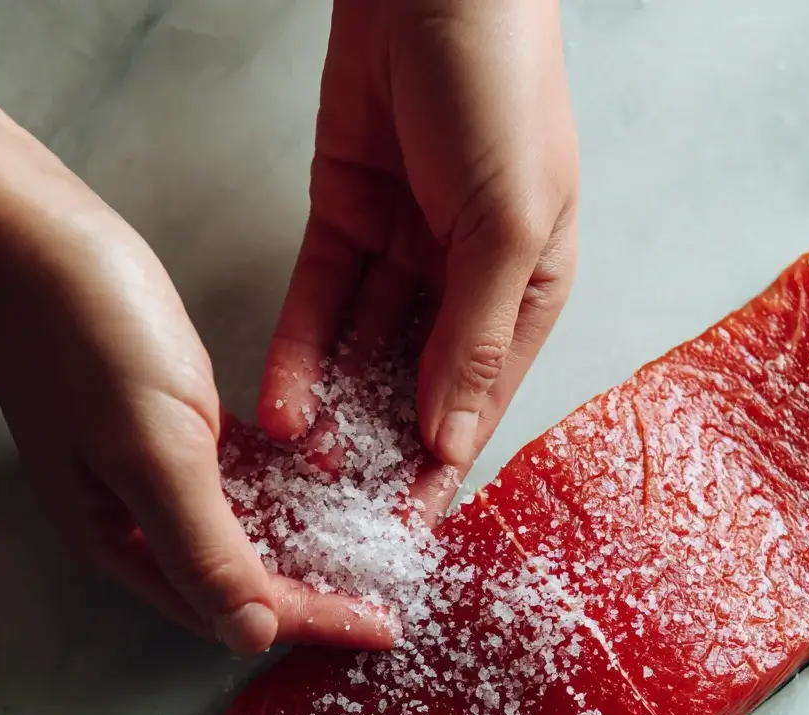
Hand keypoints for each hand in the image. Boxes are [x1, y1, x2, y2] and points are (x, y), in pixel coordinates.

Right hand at [0, 104, 395, 652]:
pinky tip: (328, 484)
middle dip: (315, 592)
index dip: (313, 619)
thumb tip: (250, 634)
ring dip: (306, 543)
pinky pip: (240, 475)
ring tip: (370, 550)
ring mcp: (154, 468)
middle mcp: (139, 516)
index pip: (234, 607)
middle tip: (383, 597)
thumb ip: (202, 546)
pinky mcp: (172, 422)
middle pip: (243, 578)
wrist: (32, 231)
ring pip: (245, 528)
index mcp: (125, 539)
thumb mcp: (151, 450)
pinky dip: (285, 486)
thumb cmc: (81, 330)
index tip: (379, 626)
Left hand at [259, 0, 578, 512]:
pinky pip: (320, 305)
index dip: (444, 468)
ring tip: (300, 463)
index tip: (408, 528)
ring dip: (333, 409)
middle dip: (380, 448)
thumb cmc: (504, 92)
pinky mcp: (346, 223)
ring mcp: (403, 256)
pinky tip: (282, 404)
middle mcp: (465, 284)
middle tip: (339, 507)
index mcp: (526, 293)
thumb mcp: (509, 227)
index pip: (480, 402)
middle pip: (417, 388)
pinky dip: (301, 353)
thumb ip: (475, 336)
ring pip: (362, 354)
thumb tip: (449, 437)